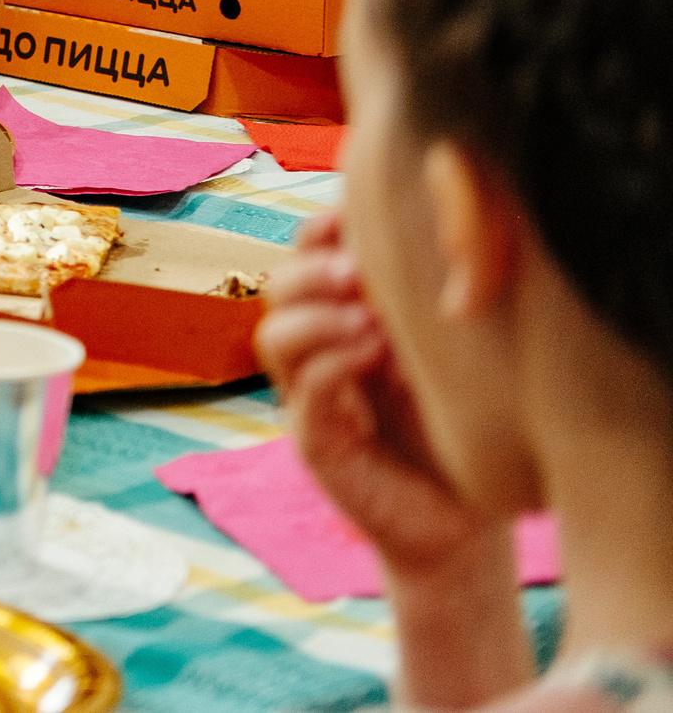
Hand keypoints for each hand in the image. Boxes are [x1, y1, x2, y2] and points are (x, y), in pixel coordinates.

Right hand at [258, 208, 498, 570]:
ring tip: (369, 323)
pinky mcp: (316, 444)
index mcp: (346, 319)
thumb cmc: (466, 430)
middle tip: (358, 273)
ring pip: (274, 336)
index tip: (348, 219)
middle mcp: (319, 353)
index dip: (317, 233)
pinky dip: (331, 367)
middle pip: (277, 288)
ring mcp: (310, 399)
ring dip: (317, 318)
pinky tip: (374, 358)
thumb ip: (438, 304)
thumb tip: (454, 234)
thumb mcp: (454, 355)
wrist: (467, 522)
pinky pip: (302, 395)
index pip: (305, 258)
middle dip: (312, 271)